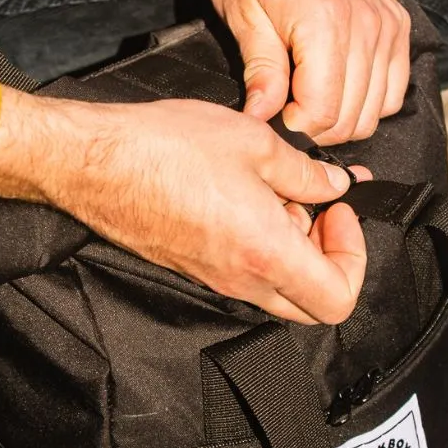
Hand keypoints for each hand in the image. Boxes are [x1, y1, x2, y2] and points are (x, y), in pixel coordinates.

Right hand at [0, 87, 370, 323]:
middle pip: (312, 304)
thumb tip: (337, 186)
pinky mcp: (193, 267)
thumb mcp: (255, 143)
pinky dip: (261, 244)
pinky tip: (247, 195)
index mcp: (266, 254)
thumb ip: (307, 173)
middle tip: (318, 209)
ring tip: (277, 194)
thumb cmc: (165, 149)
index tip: (338, 213)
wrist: (93, 162)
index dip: (354, 258)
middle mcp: (242, 280)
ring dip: (293, 248)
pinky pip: (245, 274)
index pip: (339, 299)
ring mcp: (214, 279)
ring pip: (278, 289)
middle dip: (328, 258)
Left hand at [210, 0, 410, 143]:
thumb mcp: (242, 12)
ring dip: (343, 118)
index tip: (273, 114)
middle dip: (317, 128)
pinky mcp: (397, 24)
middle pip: (353, 118)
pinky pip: (395, 88)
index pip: (323, 111)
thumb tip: (261, 118)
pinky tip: (338, 87)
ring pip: (377, 109)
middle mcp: (366, 25)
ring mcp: (388, 25)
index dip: (294, 127)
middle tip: (287, 111)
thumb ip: (259, 70)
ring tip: (310, 99)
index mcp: (324, 22)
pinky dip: (370, 101)